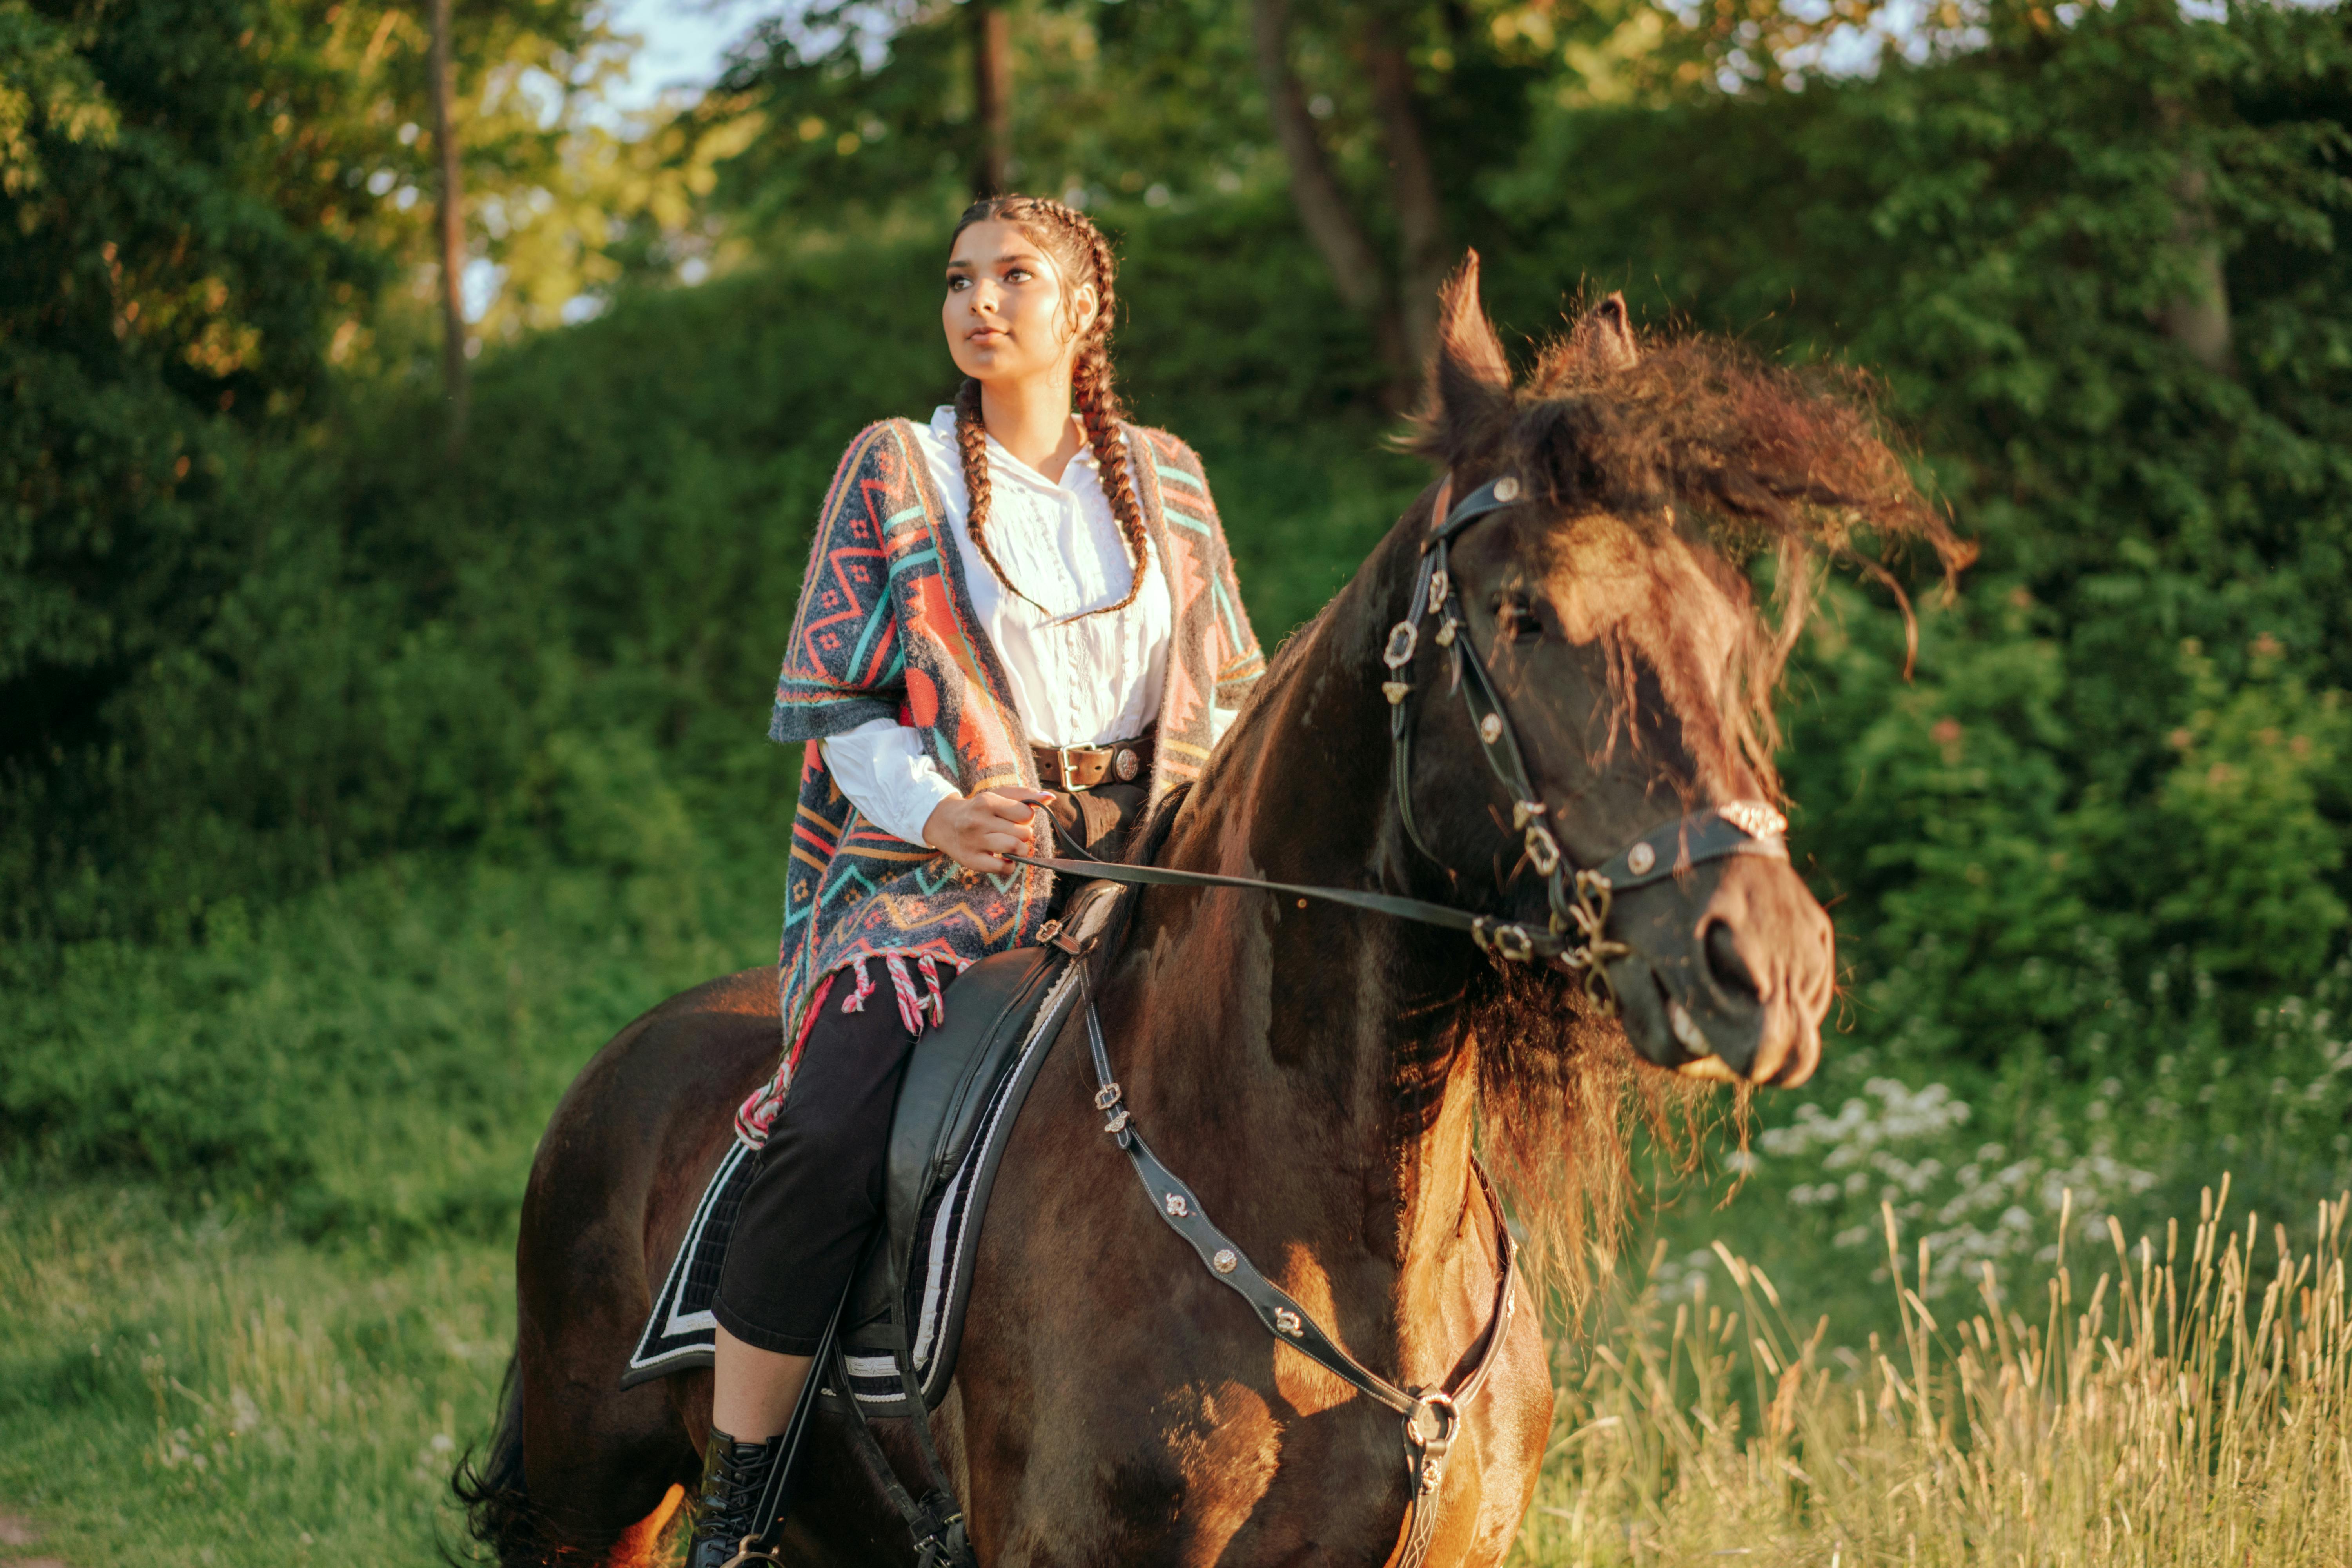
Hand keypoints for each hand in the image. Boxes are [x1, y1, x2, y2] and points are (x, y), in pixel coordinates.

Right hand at [922, 787, 1053, 873]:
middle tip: (1011, 832)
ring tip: (1012, 846)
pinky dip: (1010, 865)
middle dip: (1023, 833)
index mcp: (987, 801)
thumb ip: (1025, 795)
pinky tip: (1004, 858)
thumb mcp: (998, 795)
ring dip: (1020, 850)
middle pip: (1024, 833)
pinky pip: (1004, 868)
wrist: (944, 823)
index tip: (1017, 818)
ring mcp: (974, 842)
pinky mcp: (972, 861)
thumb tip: (1050, 797)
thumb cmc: (979, 808)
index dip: (1027, 818)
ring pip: (1016, 849)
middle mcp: (979, 821)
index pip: (1026, 814)